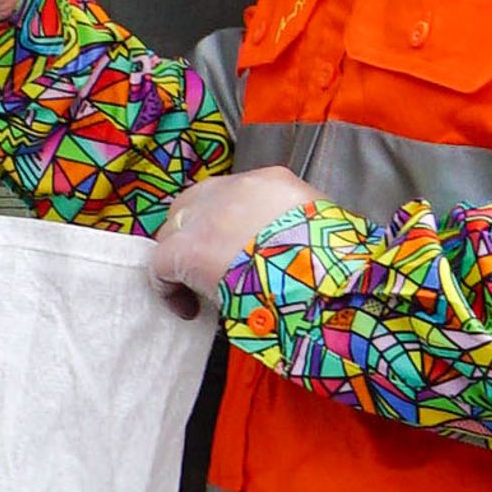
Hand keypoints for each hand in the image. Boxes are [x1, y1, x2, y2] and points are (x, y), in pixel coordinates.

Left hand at [152, 166, 325, 311]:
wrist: (321, 279)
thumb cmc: (332, 265)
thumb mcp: (324, 231)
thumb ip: (299, 229)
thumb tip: (291, 251)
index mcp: (272, 183)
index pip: (233, 193)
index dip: (226, 222)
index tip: (234, 248)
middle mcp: (234, 189)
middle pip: (194, 203)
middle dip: (194, 233)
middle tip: (208, 267)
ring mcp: (206, 217)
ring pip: (173, 230)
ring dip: (182, 259)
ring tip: (199, 290)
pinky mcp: (185, 249)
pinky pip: (160, 266)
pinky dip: (168, 289)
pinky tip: (186, 309)